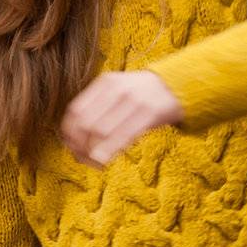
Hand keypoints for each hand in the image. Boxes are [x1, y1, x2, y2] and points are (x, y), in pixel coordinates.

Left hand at [59, 70, 184, 167]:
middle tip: (83, 159)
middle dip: (80, 146)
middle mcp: (117, 89)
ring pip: (101, 132)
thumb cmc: (142, 94)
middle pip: (86, 124)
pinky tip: (104, 161)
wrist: (176, 86)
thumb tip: (72, 136)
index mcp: (105, 83)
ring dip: (94, 152)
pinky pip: (123, 136)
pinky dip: (109, 151)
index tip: (71, 147)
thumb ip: (97, 107)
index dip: (69, 133)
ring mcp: (134, 100)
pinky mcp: (149, 113)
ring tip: (95, 163)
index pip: (76, 111)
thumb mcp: (117, 90)